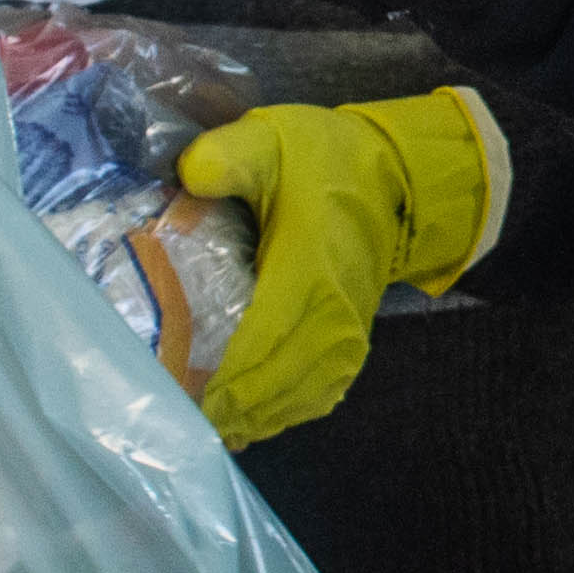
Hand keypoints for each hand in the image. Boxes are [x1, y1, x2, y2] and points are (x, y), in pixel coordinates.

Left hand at [176, 94, 494, 449]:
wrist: (393, 178)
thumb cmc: (324, 162)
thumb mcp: (273, 140)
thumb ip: (231, 155)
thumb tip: (191, 174)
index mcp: (309, 265)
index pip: (263, 336)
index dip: (223, 375)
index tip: (182, 396)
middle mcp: (334, 309)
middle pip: (279, 377)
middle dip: (231, 407)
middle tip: (180, 424)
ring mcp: (348, 330)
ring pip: (300, 394)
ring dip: (256, 417)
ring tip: (209, 432)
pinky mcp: (352, 340)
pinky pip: (321, 391)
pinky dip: (286, 413)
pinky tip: (252, 425)